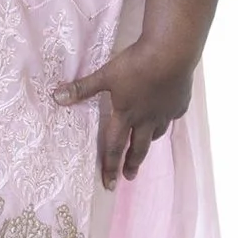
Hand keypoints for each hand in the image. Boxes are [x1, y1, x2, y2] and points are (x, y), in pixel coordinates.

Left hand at [54, 40, 196, 187]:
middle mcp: (147, 119)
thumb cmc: (136, 65)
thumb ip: (83, 88)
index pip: (115, 146)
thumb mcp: (106, 75)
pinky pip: (172, 115)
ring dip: (149, 141)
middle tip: (129, 177)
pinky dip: (167, 118)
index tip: (109, 184)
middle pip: (139, 147)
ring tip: (146, 144)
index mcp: (127, 114)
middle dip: (132, 163)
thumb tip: (57, 98)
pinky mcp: (180, 103)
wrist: (171, 54)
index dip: (110, 165)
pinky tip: (166, 113)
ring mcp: (166, 112)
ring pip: (157, 132)